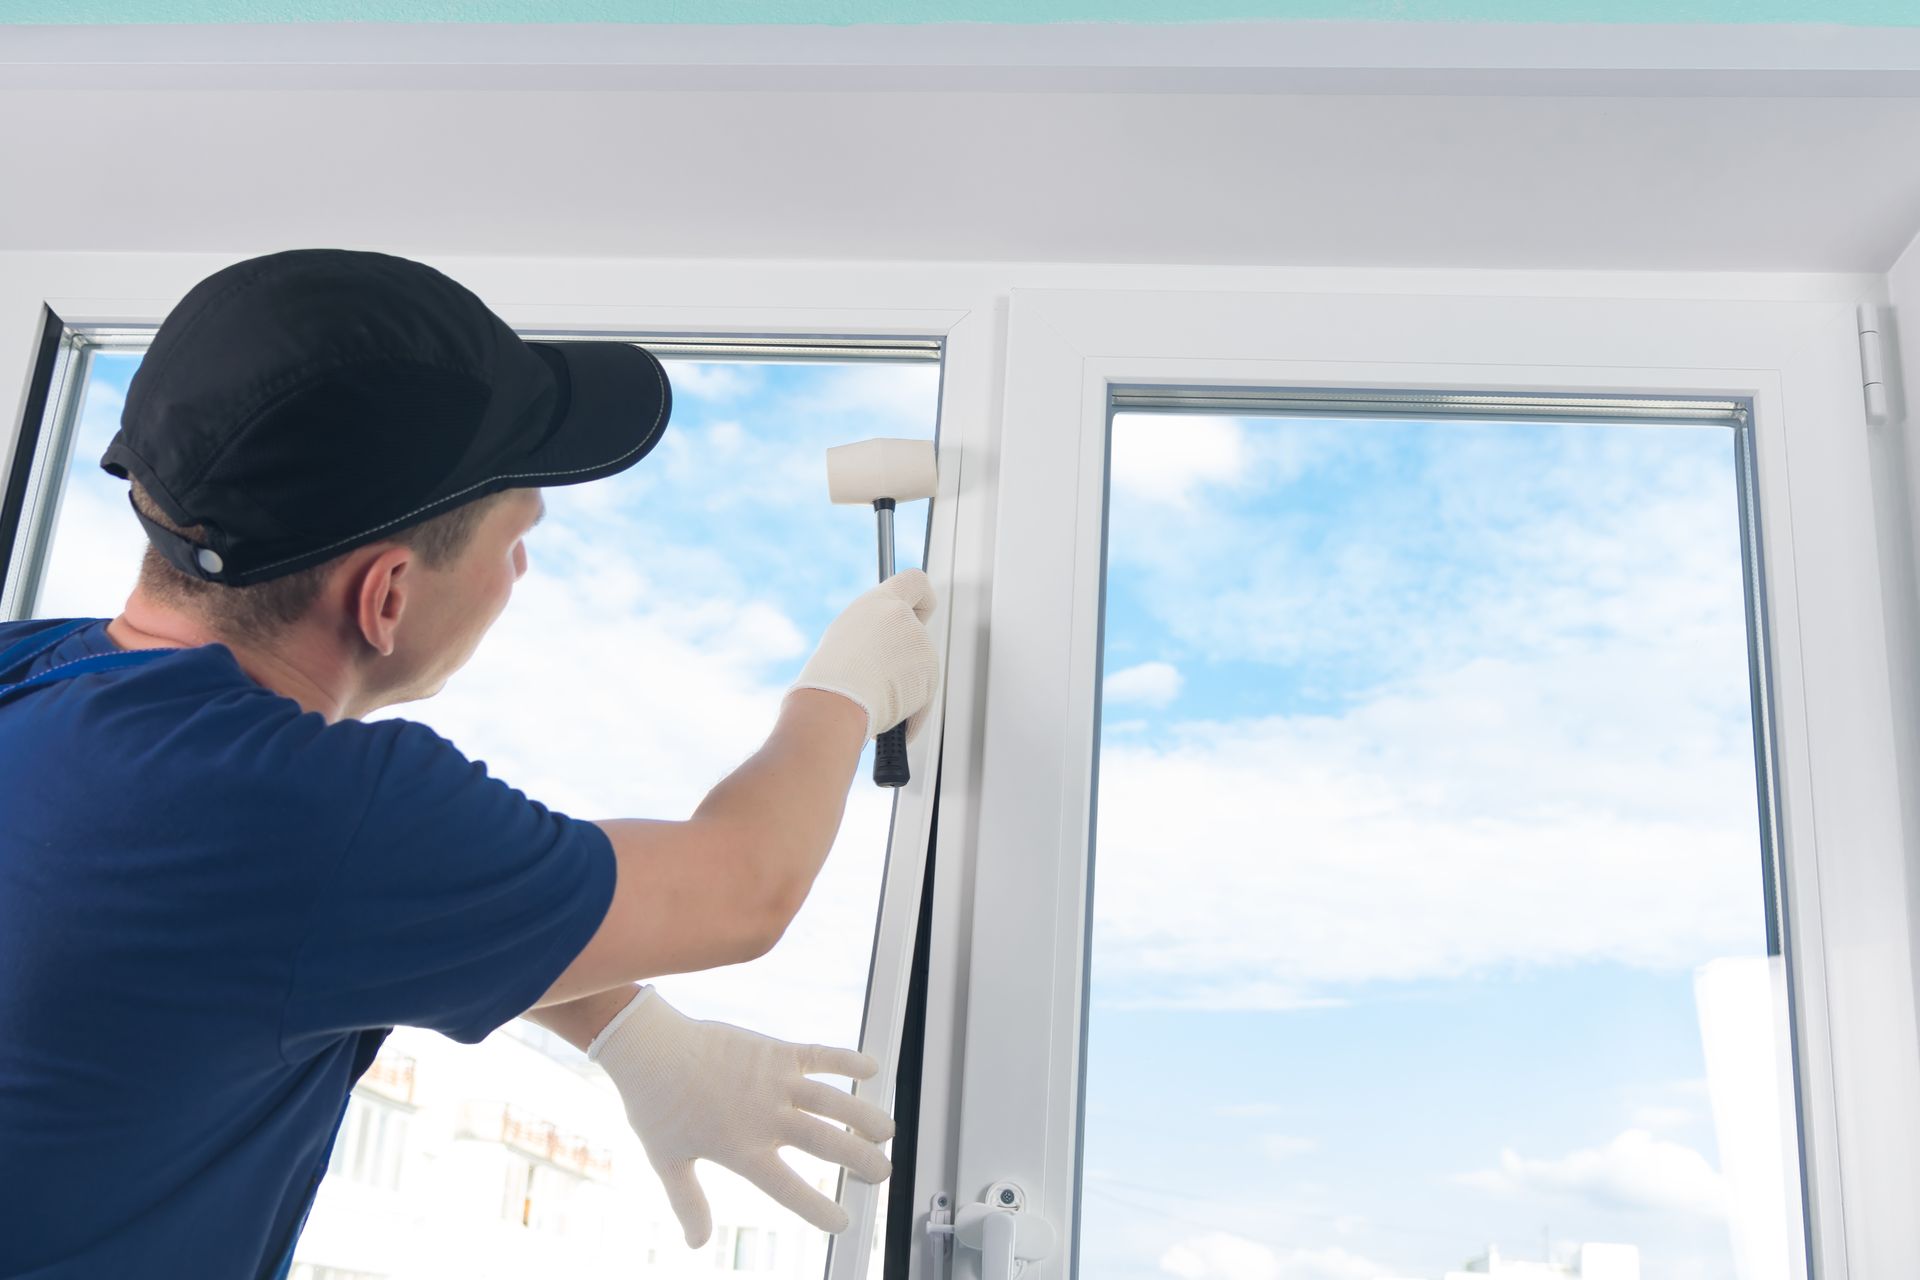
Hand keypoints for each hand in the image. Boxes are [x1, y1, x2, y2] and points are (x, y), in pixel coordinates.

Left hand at [588, 986, 895, 1246]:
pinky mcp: (775, 1051)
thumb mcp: (667, 1161)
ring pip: (833, 1102)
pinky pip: (820, 1055)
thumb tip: (696, 1243)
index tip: (844, 1221)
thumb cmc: (655, 1105)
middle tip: (883, 1172)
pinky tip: (872, 1067)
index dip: (820, 1208)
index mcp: (742, 1151)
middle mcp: (766, 1118)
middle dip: (862, 1160)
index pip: (790, 1188)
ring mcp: (774, 1082)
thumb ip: (688, 1201)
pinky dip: (847, 1060)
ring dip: (865, 1116)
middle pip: (827, 1143)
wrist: (649, 1048)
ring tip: (888, 1132)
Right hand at [787, 568, 939, 743]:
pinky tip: (884, 708)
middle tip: (878, 673)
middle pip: (916, 637)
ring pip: (917, 669)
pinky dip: (908, 704)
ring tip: (872, 692)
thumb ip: (875, 631)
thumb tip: (886, 647)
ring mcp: (922, 648)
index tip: (917, 613)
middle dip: (904, 657)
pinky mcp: (931, 677)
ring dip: (902, 684)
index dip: (920, 599)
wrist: (837, 702)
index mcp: (882, 602)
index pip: (914, 582)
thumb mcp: (846, 636)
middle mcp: (907, 620)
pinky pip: (922, 693)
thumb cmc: (831, 674)